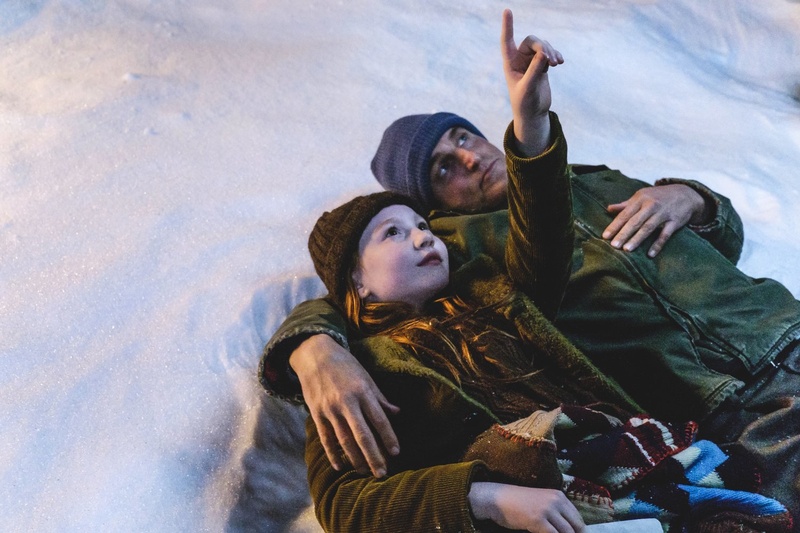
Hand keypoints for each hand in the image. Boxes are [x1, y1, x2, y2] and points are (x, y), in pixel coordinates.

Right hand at [289, 334, 399, 476]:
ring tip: (364, 471)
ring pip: (344, 440)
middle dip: (373, 456)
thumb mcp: (366, 377)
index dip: (388, 437)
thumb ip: (380, 397)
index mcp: (362, 392)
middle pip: (362, 435)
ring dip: (355, 459)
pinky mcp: (316, 413)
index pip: (379, 419)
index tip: (396, 452)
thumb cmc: (345, 365)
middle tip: (382, 473)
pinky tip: (340, 465)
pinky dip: (332, 453)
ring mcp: (330, 409)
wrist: (314, 355)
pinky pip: (325, 438)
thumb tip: (397, 413)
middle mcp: (346, 402)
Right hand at [469, 482, 585, 532]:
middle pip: (576, 526)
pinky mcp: (538, 520)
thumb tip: (568, 530)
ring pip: (567, 532)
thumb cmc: (517, 504)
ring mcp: (547, 510)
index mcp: (559, 496)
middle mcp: (556, 501)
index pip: (578, 518)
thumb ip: (555, 513)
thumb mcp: (541, 503)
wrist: (497, 499)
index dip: (580, 532)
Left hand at [500, 9, 563, 156]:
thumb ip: (535, 71)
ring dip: (551, 51)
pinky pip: (550, 53)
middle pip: (532, 41)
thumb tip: (544, 54)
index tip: (507, 11)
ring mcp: (532, 62)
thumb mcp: (528, 88)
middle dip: (542, 46)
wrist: (533, 114)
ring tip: (557, 63)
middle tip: (550, 59)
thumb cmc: (525, 103)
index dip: (507, 26)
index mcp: (510, 63)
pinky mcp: (542, 65)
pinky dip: (556, 55)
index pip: (507, 41)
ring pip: (542, 46)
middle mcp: (520, 60)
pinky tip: (560, 62)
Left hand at [603, 184, 708, 256]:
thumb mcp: (642, 196)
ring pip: (648, 228)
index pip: (625, 214)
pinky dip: (658, 244)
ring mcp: (664, 213)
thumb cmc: (658, 197)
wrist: (686, 194)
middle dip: (623, 234)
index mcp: (641, 199)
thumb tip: (609, 208)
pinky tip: (650, 254)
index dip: (615, 225)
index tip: (605, 236)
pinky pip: (665, 235)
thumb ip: (626, 204)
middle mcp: (651, 205)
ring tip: (627, 249)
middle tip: (613, 246)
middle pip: (635, 221)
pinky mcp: (675, 221)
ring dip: (637, 239)